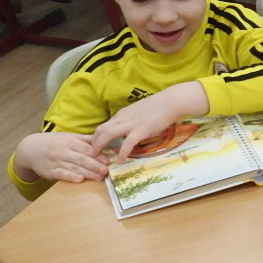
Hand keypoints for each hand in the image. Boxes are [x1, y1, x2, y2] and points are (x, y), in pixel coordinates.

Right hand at [13, 132, 108, 183]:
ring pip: (74, 168)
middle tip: (106, 171)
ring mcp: (55, 162)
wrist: (30, 149)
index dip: (98, 155)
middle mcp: (62, 151)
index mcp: (69, 141)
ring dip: (88, 173)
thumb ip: (85, 139)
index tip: (108, 160)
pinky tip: (80, 179)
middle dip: (95, 165)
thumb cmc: (54, 142)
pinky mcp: (49, 172)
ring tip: (99, 177)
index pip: (86, 148)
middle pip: (81, 159)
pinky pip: (61, 174)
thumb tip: (105, 140)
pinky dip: (70, 177)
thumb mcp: (68, 137)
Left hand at [89, 82, 207, 163]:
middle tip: (92, 154)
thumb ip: (131, 120)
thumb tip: (127, 130)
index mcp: (121, 114)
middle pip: (100, 130)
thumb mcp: (139, 112)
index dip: (97, 138)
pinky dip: (121, 153)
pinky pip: (127, 143)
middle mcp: (122, 118)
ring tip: (98, 158)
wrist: (170, 102)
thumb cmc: (158, 106)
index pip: (103, 126)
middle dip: (94, 143)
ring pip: (108, 134)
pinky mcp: (140, 130)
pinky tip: (120, 161)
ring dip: (100, 146)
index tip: (96, 147)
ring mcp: (130, 124)